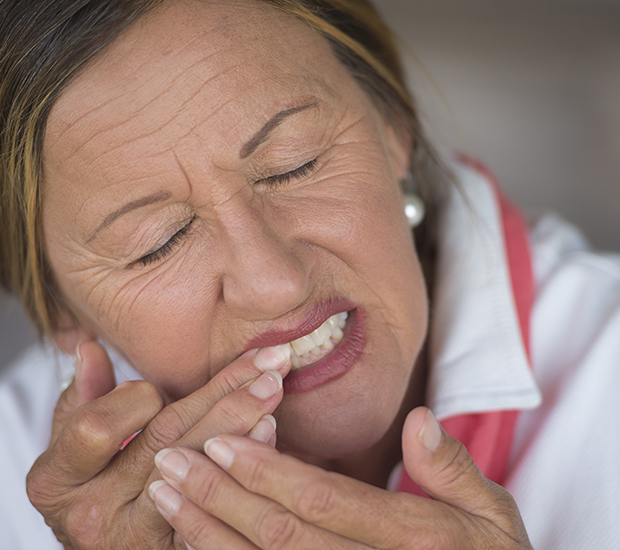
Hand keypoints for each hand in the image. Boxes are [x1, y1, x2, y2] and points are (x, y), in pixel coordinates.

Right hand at [26, 340, 290, 549]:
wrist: (104, 540)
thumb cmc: (86, 483)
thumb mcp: (71, 442)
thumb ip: (82, 397)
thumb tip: (90, 348)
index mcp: (57, 480)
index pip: (99, 428)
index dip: (133, 400)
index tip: (155, 388)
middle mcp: (94, 514)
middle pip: (167, 442)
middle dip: (222, 394)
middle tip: (266, 360)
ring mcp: (138, 535)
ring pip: (201, 468)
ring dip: (244, 420)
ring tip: (274, 384)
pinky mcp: (174, 545)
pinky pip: (218, 501)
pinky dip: (246, 461)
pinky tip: (268, 429)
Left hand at [150, 407, 532, 548]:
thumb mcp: (490, 514)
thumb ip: (452, 468)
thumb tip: (419, 419)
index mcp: (414, 540)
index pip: (324, 501)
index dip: (268, 472)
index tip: (223, 439)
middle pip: (282, 537)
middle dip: (218, 497)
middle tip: (170, 461)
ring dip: (206, 533)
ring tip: (164, 497)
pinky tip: (191, 539)